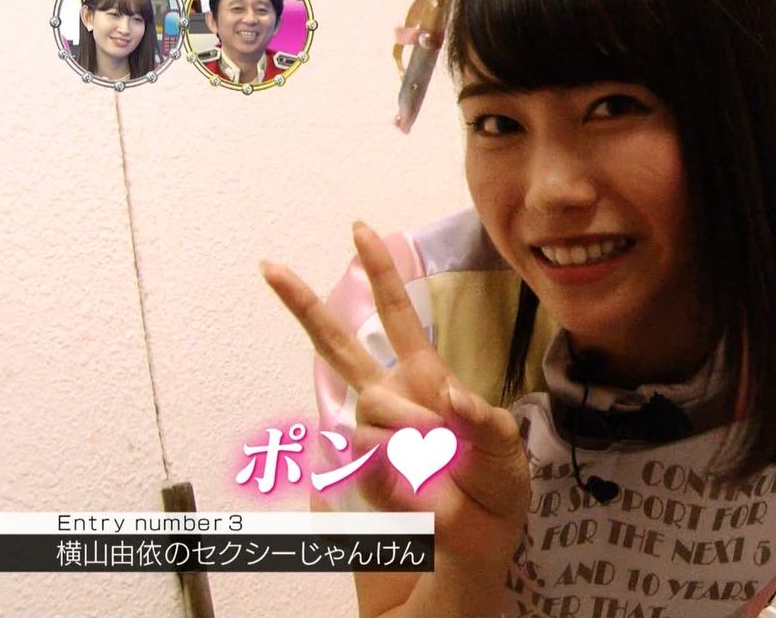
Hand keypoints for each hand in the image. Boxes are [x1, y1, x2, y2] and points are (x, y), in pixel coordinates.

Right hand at [261, 222, 529, 565]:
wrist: (474, 545)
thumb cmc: (492, 488)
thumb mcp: (506, 448)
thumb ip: (483, 419)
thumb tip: (447, 394)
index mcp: (425, 377)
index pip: (398, 317)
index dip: (382, 274)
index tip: (362, 230)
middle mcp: (389, 398)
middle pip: (338, 345)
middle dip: (303, 306)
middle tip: (269, 266)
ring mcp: (370, 434)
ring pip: (372, 406)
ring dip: (414, 431)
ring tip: (440, 460)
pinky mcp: (359, 470)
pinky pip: (370, 452)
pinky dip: (400, 466)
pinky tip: (418, 483)